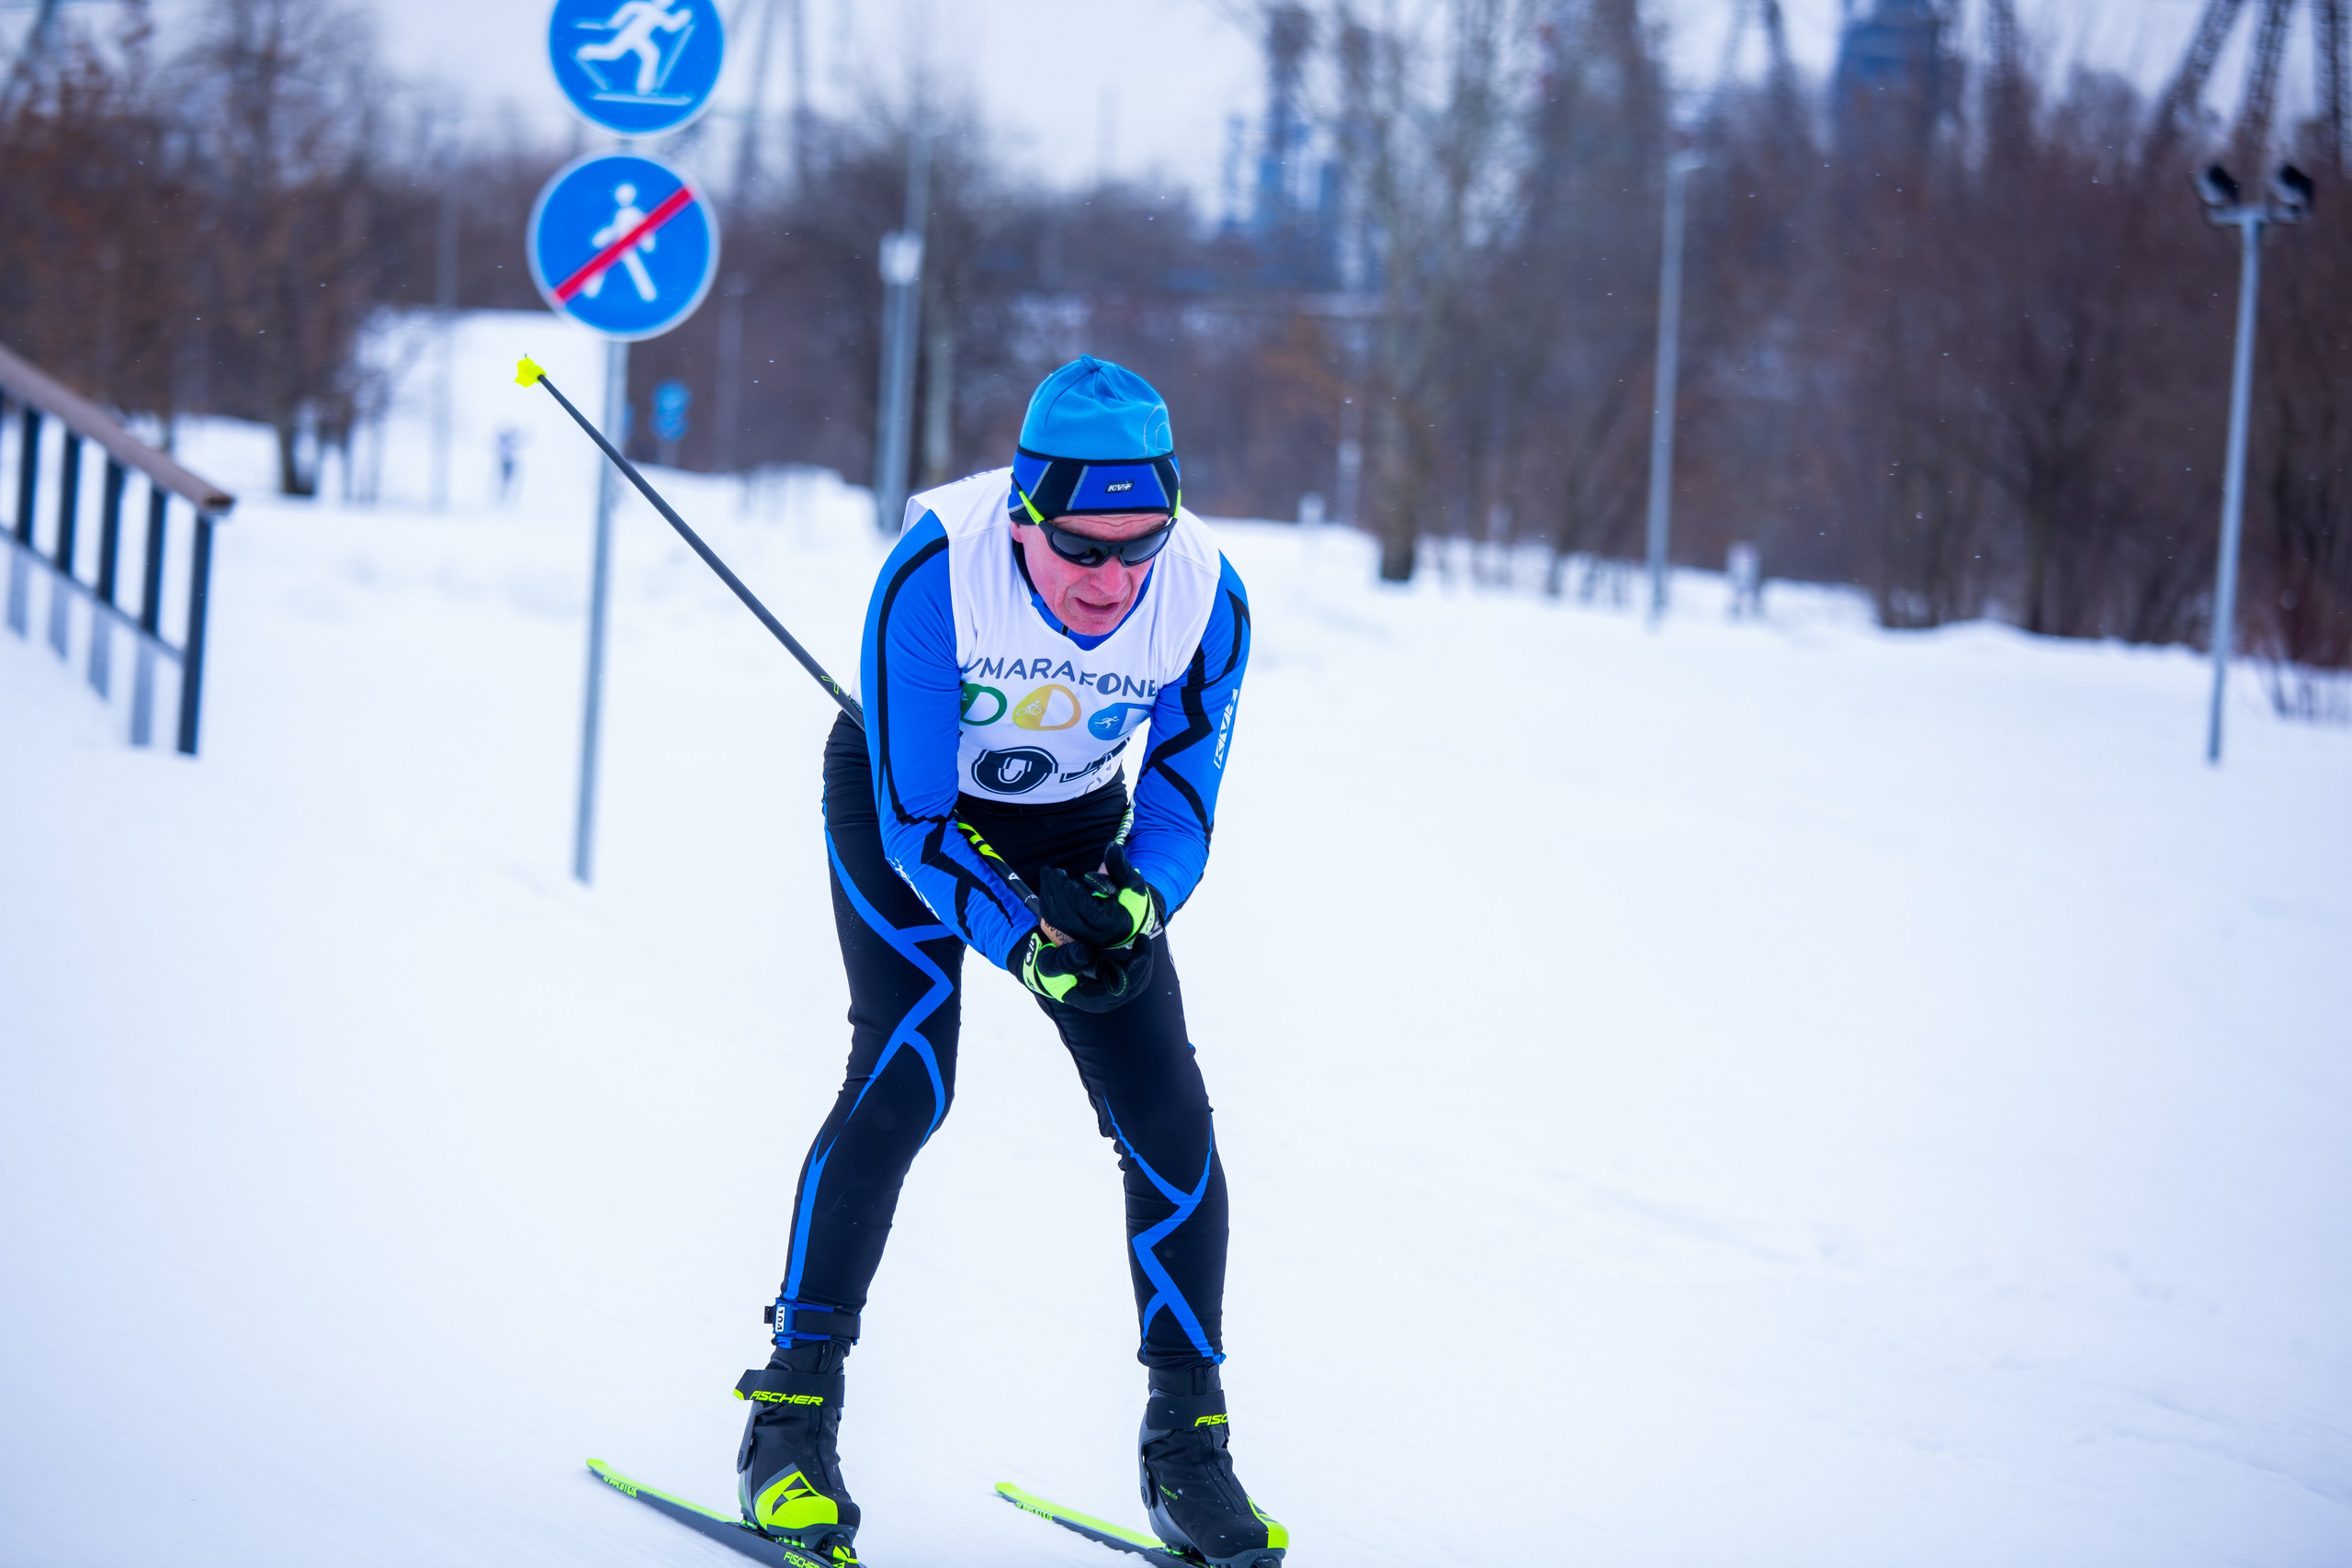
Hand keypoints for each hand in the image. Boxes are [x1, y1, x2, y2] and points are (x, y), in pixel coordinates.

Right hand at [1015, 928, 1154, 1012]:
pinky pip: (1133, 978)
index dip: (1137, 967)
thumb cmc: (1047, 967)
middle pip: (1136, 986)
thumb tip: (1084, 953)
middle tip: (1144, 938)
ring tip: (1142, 940)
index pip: (1123, 987)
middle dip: (1144, 962)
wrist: (1045, 970)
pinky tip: (1136, 946)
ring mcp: (1110, 996)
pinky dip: (1139, 963)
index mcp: (1091, 999)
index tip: (1139, 943)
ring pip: (1138, 983)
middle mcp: (1104, 1001)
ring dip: (1144, 962)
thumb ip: (1064, 959)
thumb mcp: (1049, 961)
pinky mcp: (1113, 986)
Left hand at [1037, 844, 1164, 952]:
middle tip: (1055, 872)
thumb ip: (1119, 866)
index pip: (1091, 912)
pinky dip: (1047, 902)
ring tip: (1047, 873)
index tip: (1070, 880)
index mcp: (1111, 922)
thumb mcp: (1131, 882)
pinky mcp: (1070, 931)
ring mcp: (1080, 935)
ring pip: (1058, 919)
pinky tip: (1046, 884)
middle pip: (1070, 917)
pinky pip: (1053, 920)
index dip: (1078, 897)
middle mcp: (1094, 933)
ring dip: (1049, 896)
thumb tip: (1112, 847)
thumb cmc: (1130, 898)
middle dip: (1059, 893)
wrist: (1127, 918)